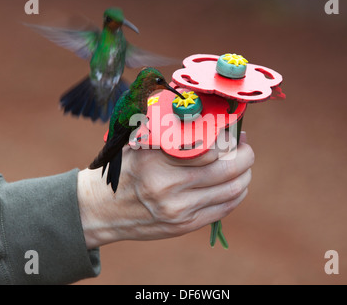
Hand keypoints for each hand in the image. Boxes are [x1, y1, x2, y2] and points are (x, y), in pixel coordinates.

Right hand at [77, 131, 253, 248]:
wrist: (100, 209)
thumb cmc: (123, 170)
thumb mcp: (139, 144)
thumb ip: (171, 133)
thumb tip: (210, 119)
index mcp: (156, 160)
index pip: (210, 147)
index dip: (230, 138)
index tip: (235, 132)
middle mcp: (168, 187)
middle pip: (228, 169)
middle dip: (246, 156)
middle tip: (246, 148)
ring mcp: (177, 210)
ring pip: (232, 190)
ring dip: (245, 175)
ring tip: (243, 166)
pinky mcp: (183, 226)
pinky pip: (223, 209)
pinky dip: (236, 195)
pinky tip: (236, 185)